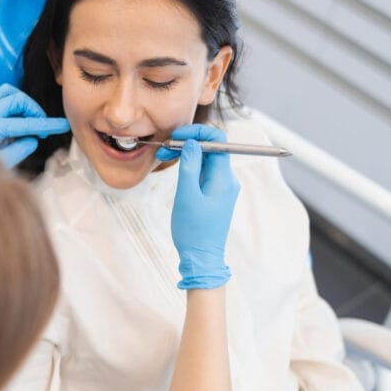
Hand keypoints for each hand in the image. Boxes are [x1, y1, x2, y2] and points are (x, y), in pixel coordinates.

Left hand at [0, 84, 69, 166]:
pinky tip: (17, 116)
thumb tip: (33, 138)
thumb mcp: (1, 163)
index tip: (62, 124)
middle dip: (34, 111)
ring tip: (28, 120)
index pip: (25, 124)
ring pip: (10, 91)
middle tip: (40, 128)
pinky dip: (13, 101)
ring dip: (24, 103)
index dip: (46, 124)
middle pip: (18, 99)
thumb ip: (21, 150)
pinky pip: (1, 94)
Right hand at [164, 124, 239, 289]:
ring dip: (186, 153)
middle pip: (211, 147)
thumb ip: (190, 167)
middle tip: (165, 147)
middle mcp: (226, 179)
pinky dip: (189, 165)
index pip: (218, 140)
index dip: (197, 132)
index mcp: (223, 178)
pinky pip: (203, 171)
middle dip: (188, 142)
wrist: (202, 258)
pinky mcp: (214, 194)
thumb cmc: (194, 231)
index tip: (177, 136)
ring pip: (205, 159)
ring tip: (165, 156)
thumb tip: (192, 142)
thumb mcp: (187, 197)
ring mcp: (221, 187)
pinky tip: (175, 167)